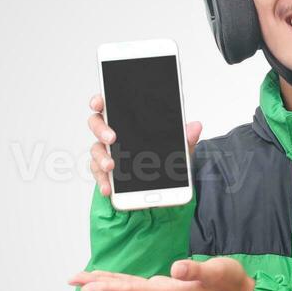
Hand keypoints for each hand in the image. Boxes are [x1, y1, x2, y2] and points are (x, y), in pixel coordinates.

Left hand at [69, 257, 255, 290]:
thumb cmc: (228, 282)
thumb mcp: (216, 272)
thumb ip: (197, 270)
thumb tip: (177, 268)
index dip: (108, 288)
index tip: (85, 287)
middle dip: (97, 285)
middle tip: (71, 279)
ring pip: (127, 289)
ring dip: (105, 283)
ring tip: (84, 279)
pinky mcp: (166, 289)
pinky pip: (136, 286)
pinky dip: (120, 282)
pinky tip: (113, 280)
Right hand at [88, 93, 202, 196]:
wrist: (164, 185)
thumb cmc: (164, 158)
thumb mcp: (178, 148)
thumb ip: (185, 138)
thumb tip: (195, 126)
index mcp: (128, 121)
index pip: (109, 105)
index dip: (100, 101)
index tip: (99, 102)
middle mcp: (113, 134)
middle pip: (97, 124)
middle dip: (102, 130)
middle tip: (112, 138)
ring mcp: (107, 153)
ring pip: (96, 150)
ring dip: (102, 158)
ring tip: (111, 166)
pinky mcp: (106, 173)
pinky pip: (99, 175)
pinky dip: (103, 182)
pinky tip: (109, 189)